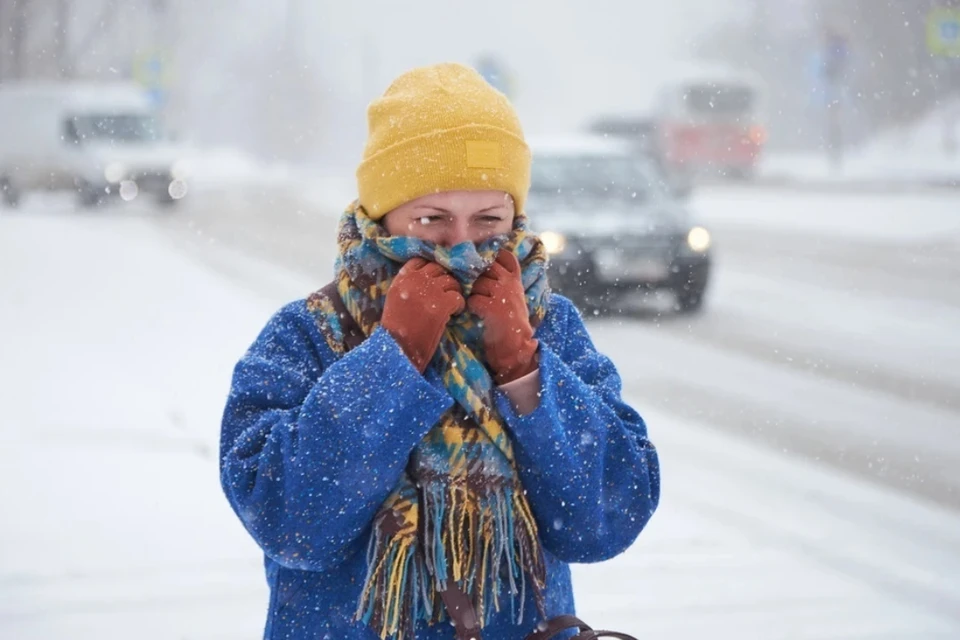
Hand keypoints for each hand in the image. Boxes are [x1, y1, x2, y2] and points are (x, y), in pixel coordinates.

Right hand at [381, 258, 464, 372]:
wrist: (397, 349)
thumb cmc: (395, 329)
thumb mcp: (395, 300)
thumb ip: (408, 285)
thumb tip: (428, 278)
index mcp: (402, 279)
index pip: (421, 261)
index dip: (431, 269)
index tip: (436, 279)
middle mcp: (415, 280)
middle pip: (438, 268)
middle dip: (446, 280)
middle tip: (448, 293)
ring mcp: (429, 291)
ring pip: (451, 281)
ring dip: (454, 292)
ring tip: (451, 305)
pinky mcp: (441, 305)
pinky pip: (458, 297)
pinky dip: (459, 306)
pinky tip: (454, 314)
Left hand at [467, 251, 538, 383]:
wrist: (516, 346)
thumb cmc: (511, 322)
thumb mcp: (513, 296)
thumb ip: (503, 281)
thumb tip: (482, 268)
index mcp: (515, 280)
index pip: (505, 256)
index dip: (493, 257)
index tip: (485, 265)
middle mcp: (509, 283)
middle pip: (486, 267)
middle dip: (478, 278)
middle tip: (478, 291)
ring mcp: (502, 294)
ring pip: (477, 284)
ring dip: (473, 294)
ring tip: (479, 307)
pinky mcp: (493, 307)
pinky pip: (473, 299)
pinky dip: (471, 307)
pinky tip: (477, 314)